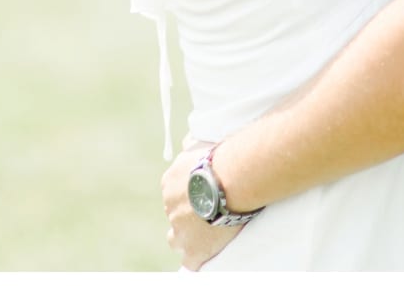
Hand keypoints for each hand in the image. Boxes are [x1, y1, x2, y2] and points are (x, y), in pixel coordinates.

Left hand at [161, 141, 245, 270]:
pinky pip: (192, 261)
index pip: (173, 193)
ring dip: (188, 238)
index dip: (189, 196)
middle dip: (187, 215)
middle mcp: (170, 207)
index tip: (203, 195)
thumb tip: (187, 142)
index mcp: (169, 183)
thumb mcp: (201, 144)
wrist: (233, 178)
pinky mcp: (193, 251)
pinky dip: (199, 257)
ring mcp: (180, 231)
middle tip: (207, 213)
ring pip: (176, 240)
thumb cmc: (222, 158)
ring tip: (206, 235)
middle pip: (174, 215)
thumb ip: (191, 146)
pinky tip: (210, 253)